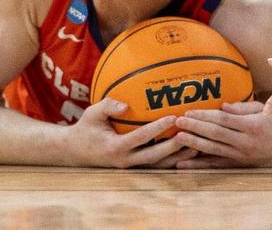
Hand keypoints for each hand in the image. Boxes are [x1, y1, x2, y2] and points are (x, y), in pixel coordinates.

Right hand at [71, 98, 195, 167]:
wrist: (75, 152)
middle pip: (155, 156)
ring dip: (177, 157)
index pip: (140, 137)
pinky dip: (172, 160)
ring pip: (158, 165)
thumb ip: (108, 106)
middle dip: (174, 147)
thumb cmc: (86, 128)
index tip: (173, 116)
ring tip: (196, 145)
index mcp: (115, 147)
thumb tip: (125, 104)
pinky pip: (156, 165)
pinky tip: (187, 152)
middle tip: (191, 133)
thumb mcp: (92, 113)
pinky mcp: (135, 167)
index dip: (157, 128)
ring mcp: (131, 166)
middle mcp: (125, 160)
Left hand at [172, 101, 271, 167]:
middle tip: (177, 122)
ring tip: (177, 138)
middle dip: (194, 127)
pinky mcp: (240, 165)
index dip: (204, 116)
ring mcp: (242, 156)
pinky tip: (183, 164)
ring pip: (213, 150)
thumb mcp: (265, 110)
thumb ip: (243, 108)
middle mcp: (246, 142)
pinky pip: (216, 165)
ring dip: (194, 144)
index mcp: (252, 125)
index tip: (188, 112)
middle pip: (215, 134)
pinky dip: (199, 165)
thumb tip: (222, 106)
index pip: (223, 120)